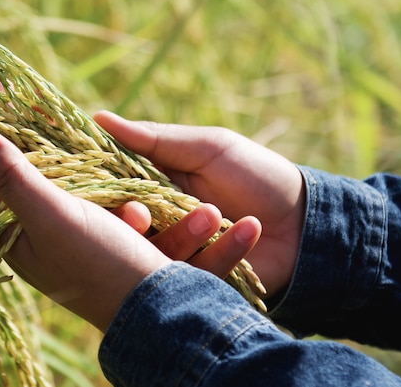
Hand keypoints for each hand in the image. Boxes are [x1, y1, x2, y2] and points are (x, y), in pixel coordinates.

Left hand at [0, 125, 171, 330]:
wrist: (154, 300)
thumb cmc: (98, 264)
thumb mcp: (51, 218)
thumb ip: (13, 178)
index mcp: (6, 232)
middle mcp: (28, 225)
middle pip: (1, 169)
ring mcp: (60, 220)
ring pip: (38, 168)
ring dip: (34, 136)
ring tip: (24, 99)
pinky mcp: (90, 215)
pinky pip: (72, 176)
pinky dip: (69, 153)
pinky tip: (67, 131)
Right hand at [94, 111, 304, 297]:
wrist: (304, 219)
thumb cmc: (254, 174)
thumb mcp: (206, 148)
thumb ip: (154, 140)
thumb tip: (97, 118)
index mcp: (152, 190)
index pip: (112, 196)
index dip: (104, 197)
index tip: (108, 191)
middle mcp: (158, 226)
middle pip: (123, 234)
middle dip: (129, 225)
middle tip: (141, 215)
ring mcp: (180, 256)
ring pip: (155, 257)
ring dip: (183, 234)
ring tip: (215, 213)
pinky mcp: (202, 281)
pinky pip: (195, 274)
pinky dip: (223, 250)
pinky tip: (250, 227)